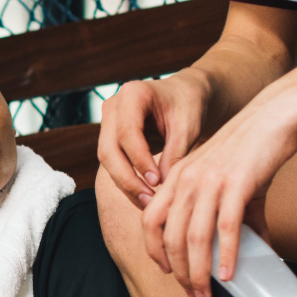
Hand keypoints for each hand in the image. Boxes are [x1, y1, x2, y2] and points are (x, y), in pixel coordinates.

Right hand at [97, 72, 209, 206]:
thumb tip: (161, 185)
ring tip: (148, 203)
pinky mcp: (110, 137)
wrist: (184, 96)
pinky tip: (144, 196)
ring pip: (107, 160)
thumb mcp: (188, 126)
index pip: (127, 132)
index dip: (140, 160)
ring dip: (126, 185)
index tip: (157, 181)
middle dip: (127, 179)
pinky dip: (127, 181)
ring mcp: (108, 122)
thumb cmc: (188, 106)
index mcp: (133, 93)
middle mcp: (113, 106)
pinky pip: (113, 163)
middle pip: (109, 149)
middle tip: (149, 200)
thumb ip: (175, 153)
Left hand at [140, 95, 296, 296]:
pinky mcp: (236, 184)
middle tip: (194, 294)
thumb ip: (232, 214)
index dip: (154, 251)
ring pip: (194, 238)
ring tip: (206, 295)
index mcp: (177, 177)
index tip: (167, 273)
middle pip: (170, 237)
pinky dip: (225, 255)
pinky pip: (226, 228)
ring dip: (198, 272)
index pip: (149, 220)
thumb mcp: (226, 180)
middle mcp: (186, 180)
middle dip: (179, 272)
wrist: (273, 117)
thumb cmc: (251, 151)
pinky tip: (228, 275)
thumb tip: (257, 251)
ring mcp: (210, 182)